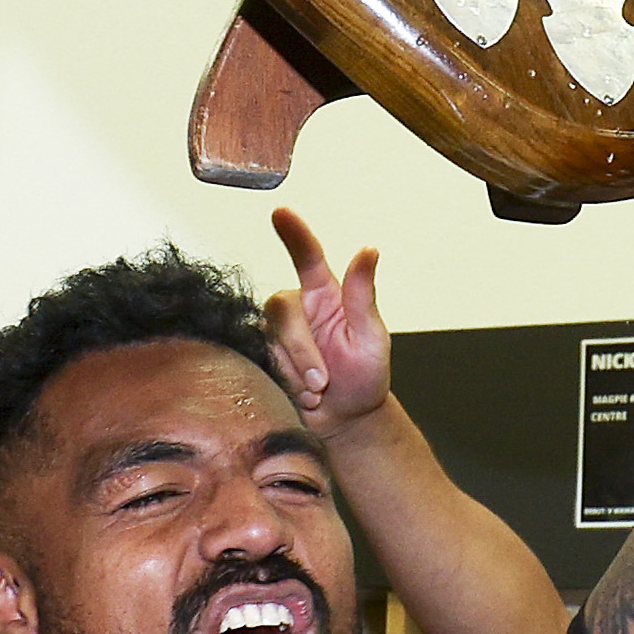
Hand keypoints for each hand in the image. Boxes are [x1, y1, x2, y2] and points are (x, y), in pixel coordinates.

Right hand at [260, 208, 396, 439]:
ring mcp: (277, 333)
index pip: (306, 256)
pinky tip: (301, 395)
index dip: (293, 233)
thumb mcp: (372, 338)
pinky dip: (284, 382)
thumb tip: (368, 251)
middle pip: (281, 308)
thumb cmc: (364, 378)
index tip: (281, 212)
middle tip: (323, 381)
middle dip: (302, 349)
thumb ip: (363, 295)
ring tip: (318, 390)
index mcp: (326, 295)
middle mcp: (298, 309)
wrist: (345, 420)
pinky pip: (261, 361)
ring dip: (296, 371)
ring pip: (270, 339)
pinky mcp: (262, 355)